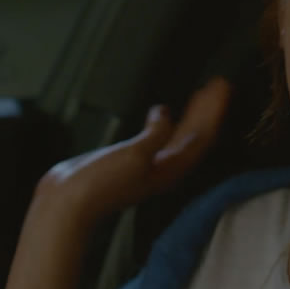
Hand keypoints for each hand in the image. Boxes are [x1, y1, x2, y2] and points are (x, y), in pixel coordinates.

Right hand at [34, 76, 232, 227]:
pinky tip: (163, 114)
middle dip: (207, 110)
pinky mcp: (132, 161)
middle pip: (195, 135)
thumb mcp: (134, 155)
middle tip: (217, 86)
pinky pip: (159, 138)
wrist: (67, 203)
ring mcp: (149, 166)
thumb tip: (166, 115)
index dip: (214, 112)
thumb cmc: (100, 185)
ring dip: (191, 115)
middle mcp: (165, 169)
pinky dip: (166, 124)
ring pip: (179, 136)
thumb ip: (155, 135)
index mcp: (171, 169)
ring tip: (200, 95)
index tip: (222, 90)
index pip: (202, 136)